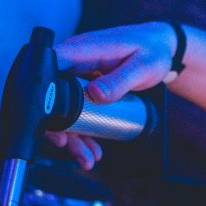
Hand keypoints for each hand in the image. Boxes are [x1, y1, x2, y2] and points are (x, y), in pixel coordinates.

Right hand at [48, 23, 176, 167]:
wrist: (162, 48)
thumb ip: (118, 81)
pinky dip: (82, 130)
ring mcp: (79, 74)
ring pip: (63, 107)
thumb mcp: (141, 67)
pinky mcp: (84, 86)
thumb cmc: (152, 50)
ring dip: (73, 134)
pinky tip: (92, 147)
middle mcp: (75, 61)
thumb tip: (94, 94)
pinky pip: (76, 109)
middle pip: (53, 94)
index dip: (43, 92)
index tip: (50, 120)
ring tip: (86, 157)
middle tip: (67, 145)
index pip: (50, 66)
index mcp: (84, 49)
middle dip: (59, 124)